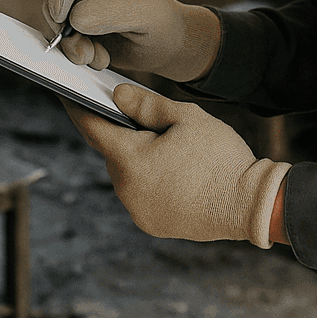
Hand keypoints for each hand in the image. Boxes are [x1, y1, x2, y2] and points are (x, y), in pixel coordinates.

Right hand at [40, 0, 220, 81]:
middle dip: (66, 30)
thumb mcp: (143, 12)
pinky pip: (66, 45)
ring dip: (74, 47)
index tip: (62, 19)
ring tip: (100, 58)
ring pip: (58, 28)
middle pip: (56, 3)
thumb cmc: (162, 22)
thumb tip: (75, 18)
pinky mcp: (82, 34)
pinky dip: (79, 56)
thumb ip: (110, 11)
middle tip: (84, 51)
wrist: (169, 47)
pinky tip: (101, 60)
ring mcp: (82, 12)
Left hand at [62, 84, 290, 247]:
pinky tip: (171, 169)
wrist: (250, 206)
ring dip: (136, 158)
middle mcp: (127, 191)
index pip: (93, 128)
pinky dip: (147, 179)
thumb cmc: (220, 158)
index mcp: (131, 161)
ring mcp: (139, 211)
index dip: (78, 107)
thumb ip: (147, 105)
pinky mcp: (153, 224)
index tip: (66, 94)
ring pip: (127, 174)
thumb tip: (117, 95)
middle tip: (140, 116)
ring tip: (164, 144)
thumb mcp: (186, 118)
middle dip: (121, 133)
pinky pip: (140, 193)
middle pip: (112, 152)